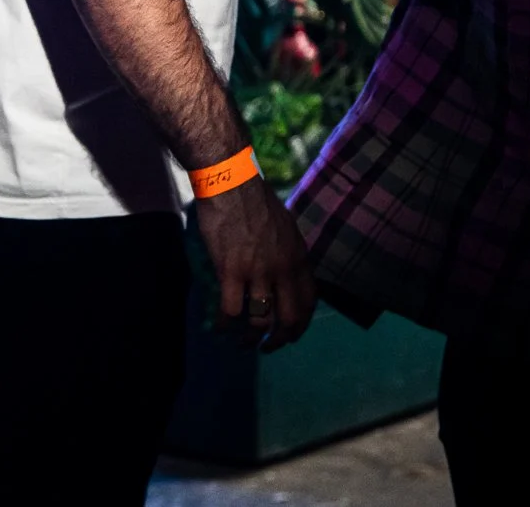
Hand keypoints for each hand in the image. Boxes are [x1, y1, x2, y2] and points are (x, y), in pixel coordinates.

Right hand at [194, 175, 316, 349]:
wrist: (231, 182)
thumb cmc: (255, 200)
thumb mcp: (285, 227)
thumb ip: (289, 254)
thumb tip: (288, 275)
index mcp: (298, 258)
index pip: (308, 303)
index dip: (300, 325)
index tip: (290, 334)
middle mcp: (283, 269)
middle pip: (289, 320)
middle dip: (279, 341)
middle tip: (268, 347)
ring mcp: (258, 271)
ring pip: (260, 321)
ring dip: (251, 339)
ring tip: (242, 342)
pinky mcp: (231, 271)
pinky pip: (231, 310)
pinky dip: (226, 325)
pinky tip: (221, 327)